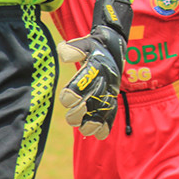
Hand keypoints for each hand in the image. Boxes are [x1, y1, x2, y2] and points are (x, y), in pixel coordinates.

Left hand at [57, 0, 131, 138]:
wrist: (114, 45)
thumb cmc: (95, 46)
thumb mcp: (85, 43)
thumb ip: (74, 49)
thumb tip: (64, 54)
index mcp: (96, 67)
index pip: (83, 83)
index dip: (73, 93)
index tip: (66, 99)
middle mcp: (104, 80)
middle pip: (92, 100)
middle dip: (80, 112)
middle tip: (72, 118)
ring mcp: (110, 89)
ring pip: (103, 109)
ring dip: (94, 122)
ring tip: (85, 129)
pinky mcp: (113, 95)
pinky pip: (112, 111)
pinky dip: (107, 124)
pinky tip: (101, 135)